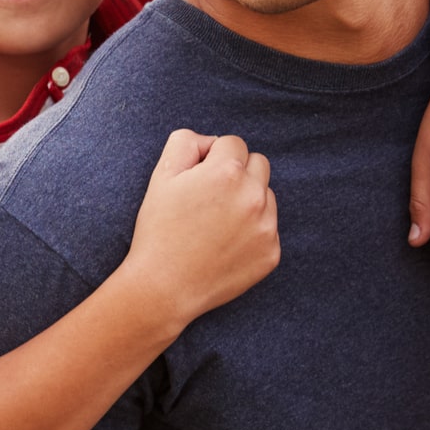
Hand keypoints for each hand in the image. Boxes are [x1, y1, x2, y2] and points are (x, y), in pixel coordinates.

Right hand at [127, 130, 279, 327]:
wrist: (164, 288)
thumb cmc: (158, 230)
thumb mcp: (161, 175)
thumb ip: (185, 142)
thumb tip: (211, 142)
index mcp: (227, 172)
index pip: (233, 143)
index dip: (212, 158)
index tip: (197, 181)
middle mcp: (253, 196)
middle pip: (259, 164)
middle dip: (237, 173)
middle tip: (210, 199)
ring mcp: (266, 227)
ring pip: (266, 196)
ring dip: (247, 201)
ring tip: (216, 224)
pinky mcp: (271, 253)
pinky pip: (268, 228)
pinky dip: (252, 232)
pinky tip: (225, 245)